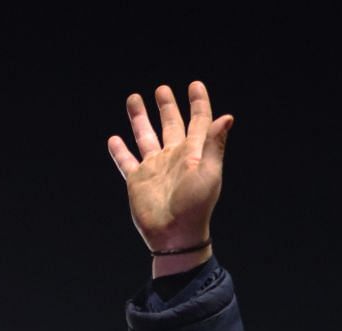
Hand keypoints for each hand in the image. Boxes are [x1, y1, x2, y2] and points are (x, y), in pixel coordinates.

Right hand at [108, 82, 234, 271]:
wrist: (175, 235)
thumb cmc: (195, 206)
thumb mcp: (208, 173)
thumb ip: (213, 144)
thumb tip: (227, 117)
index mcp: (193, 153)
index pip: (198, 122)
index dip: (198, 103)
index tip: (195, 85)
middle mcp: (174, 157)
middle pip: (170, 125)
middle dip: (167, 107)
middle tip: (162, 89)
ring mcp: (155, 168)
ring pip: (146, 136)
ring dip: (140, 118)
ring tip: (134, 98)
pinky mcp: (137, 181)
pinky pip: (127, 160)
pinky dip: (120, 150)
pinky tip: (114, 138)